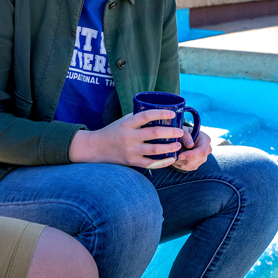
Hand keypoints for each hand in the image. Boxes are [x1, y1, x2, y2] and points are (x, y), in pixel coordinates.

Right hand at [69, 111, 185, 167]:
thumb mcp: (123, 121)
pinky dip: (163, 162)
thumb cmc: (113, 131)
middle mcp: (129, 136)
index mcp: (127, 123)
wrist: (96, 147)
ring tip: (178, 144)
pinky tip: (171, 158)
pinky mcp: (131, 162)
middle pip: (154, 133)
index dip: (161, 114)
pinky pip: (150, 163)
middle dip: (171, 132)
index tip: (173, 114)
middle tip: (181, 131)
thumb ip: (138, 118)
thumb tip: (159, 113)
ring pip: (155, 149)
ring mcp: (131, 150)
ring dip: (169, 147)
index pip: (146, 116)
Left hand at [172, 129, 211, 171]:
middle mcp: (207, 150)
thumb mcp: (183, 130)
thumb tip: (190, 145)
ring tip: (172, 153)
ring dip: (179, 162)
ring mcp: (202, 159)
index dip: (191, 155)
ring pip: (190, 165)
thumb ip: (186, 136)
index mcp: (206, 140)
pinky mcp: (196, 164)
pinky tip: (175, 157)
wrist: (183, 136)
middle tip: (172, 154)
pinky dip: (179, 164)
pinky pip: (187, 167)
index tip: (179, 156)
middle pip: (196, 160)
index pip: (202, 151)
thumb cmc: (183, 131)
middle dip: (183, 159)